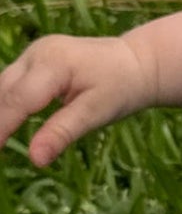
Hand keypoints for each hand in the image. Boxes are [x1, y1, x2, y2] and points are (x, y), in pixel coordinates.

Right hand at [0, 31, 157, 165]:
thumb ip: (63, 133)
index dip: (0, 128)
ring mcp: (33, 54)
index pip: (17, 101)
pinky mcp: (32, 61)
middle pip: (3, 92)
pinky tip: (3, 127)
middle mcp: (37, 53)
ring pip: (2, 87)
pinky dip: (5, 105)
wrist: (135, 63)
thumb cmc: (121, 88)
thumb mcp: (97, 113)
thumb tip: (35, 160)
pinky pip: (10, 85)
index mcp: (54, 63)